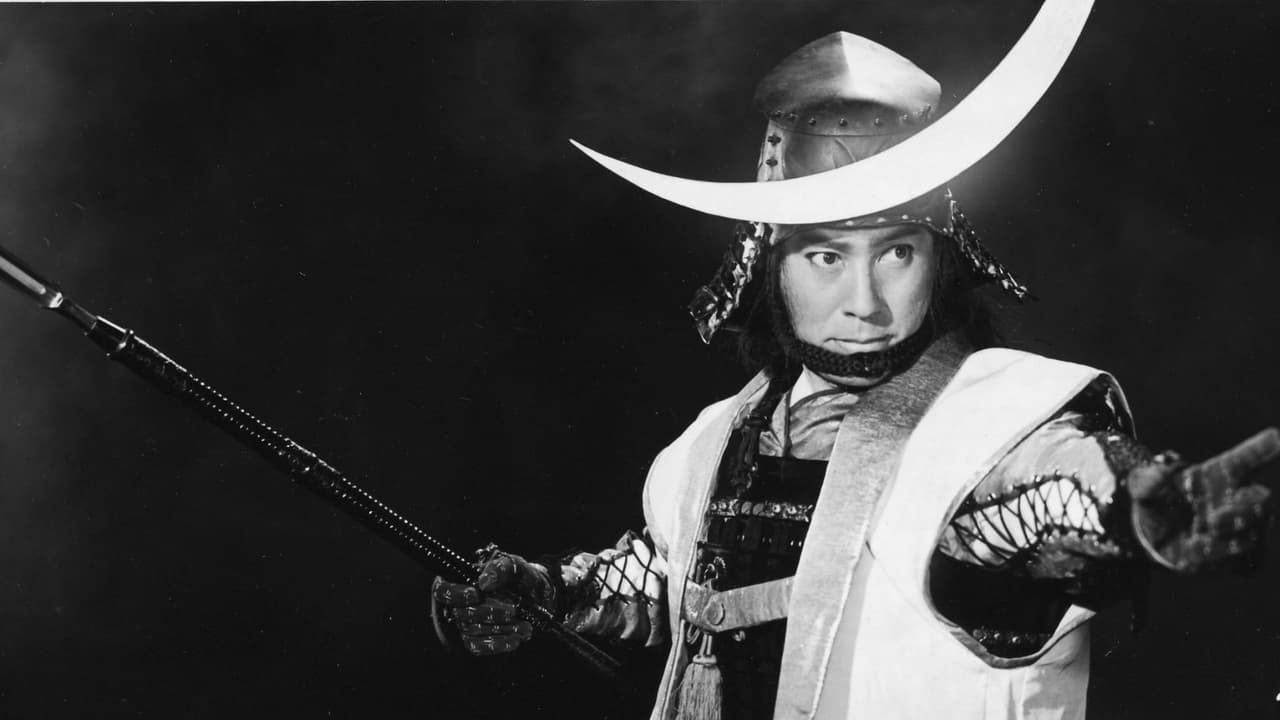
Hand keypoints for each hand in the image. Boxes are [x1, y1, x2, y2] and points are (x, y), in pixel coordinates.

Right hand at [430, 550, 555, 655]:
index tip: (476, 594)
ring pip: (471, 631)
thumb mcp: (513, 566)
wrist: (535, 595)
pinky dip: (497, 644)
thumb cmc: (518, 577)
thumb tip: (484, 582)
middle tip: (514, 611)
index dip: (456, 594)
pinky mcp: (475, 639)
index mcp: (461, 580)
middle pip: (461, 613)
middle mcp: (458, 603)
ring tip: (524, 627)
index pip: (442, 590)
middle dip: (489, 613)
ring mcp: (464, 623)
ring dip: (499, 630)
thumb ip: (500, 568)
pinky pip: (477, 646)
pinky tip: (515, 640)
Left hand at [1129, 428, 1279, 572]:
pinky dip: (1222, 559)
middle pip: (1262, 501)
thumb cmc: (1160, 501)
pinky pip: (1247, 564)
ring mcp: (1247, 529)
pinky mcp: (1245, 559)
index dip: (1262, 448)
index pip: (1246, 458)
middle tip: (1212, 520)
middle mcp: (1241, 499)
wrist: (1158, 536)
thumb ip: (1148, 480)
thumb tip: (1161, 472)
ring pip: (1254, 537)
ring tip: (1196, 538)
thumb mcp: (1144, 489)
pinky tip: (1198, 552)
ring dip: (1226, 540)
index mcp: (1221, 474)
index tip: (1275, 437)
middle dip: (1245, 511)